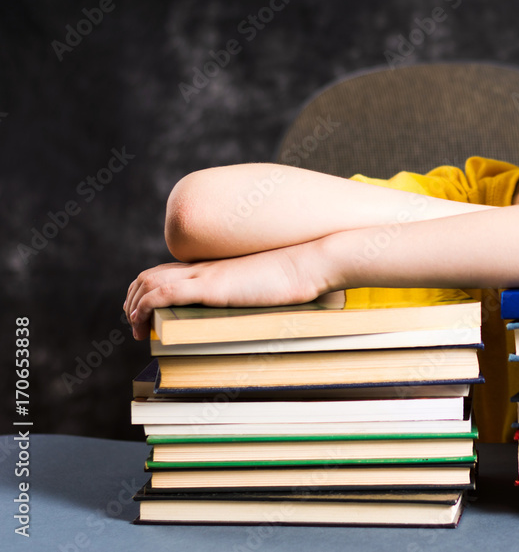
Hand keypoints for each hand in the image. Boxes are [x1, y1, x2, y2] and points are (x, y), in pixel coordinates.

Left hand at [124, 242, 327, 339]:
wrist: (309, 262)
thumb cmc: (301, 275)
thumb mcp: (273, 285)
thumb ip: (260, 292)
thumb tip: (271, 307)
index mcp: (218, 266)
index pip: (169, 270)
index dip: (151, 288)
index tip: (149, 310)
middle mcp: (205, 267)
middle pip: (151, 274)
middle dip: (134, 298)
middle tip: (135, 323)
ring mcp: (206, 276)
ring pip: (148, 283)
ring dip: (133, 306)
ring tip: (135, 329)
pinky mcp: (210, 287)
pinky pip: (162, 294)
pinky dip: (144, 308)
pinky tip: (143, 325)